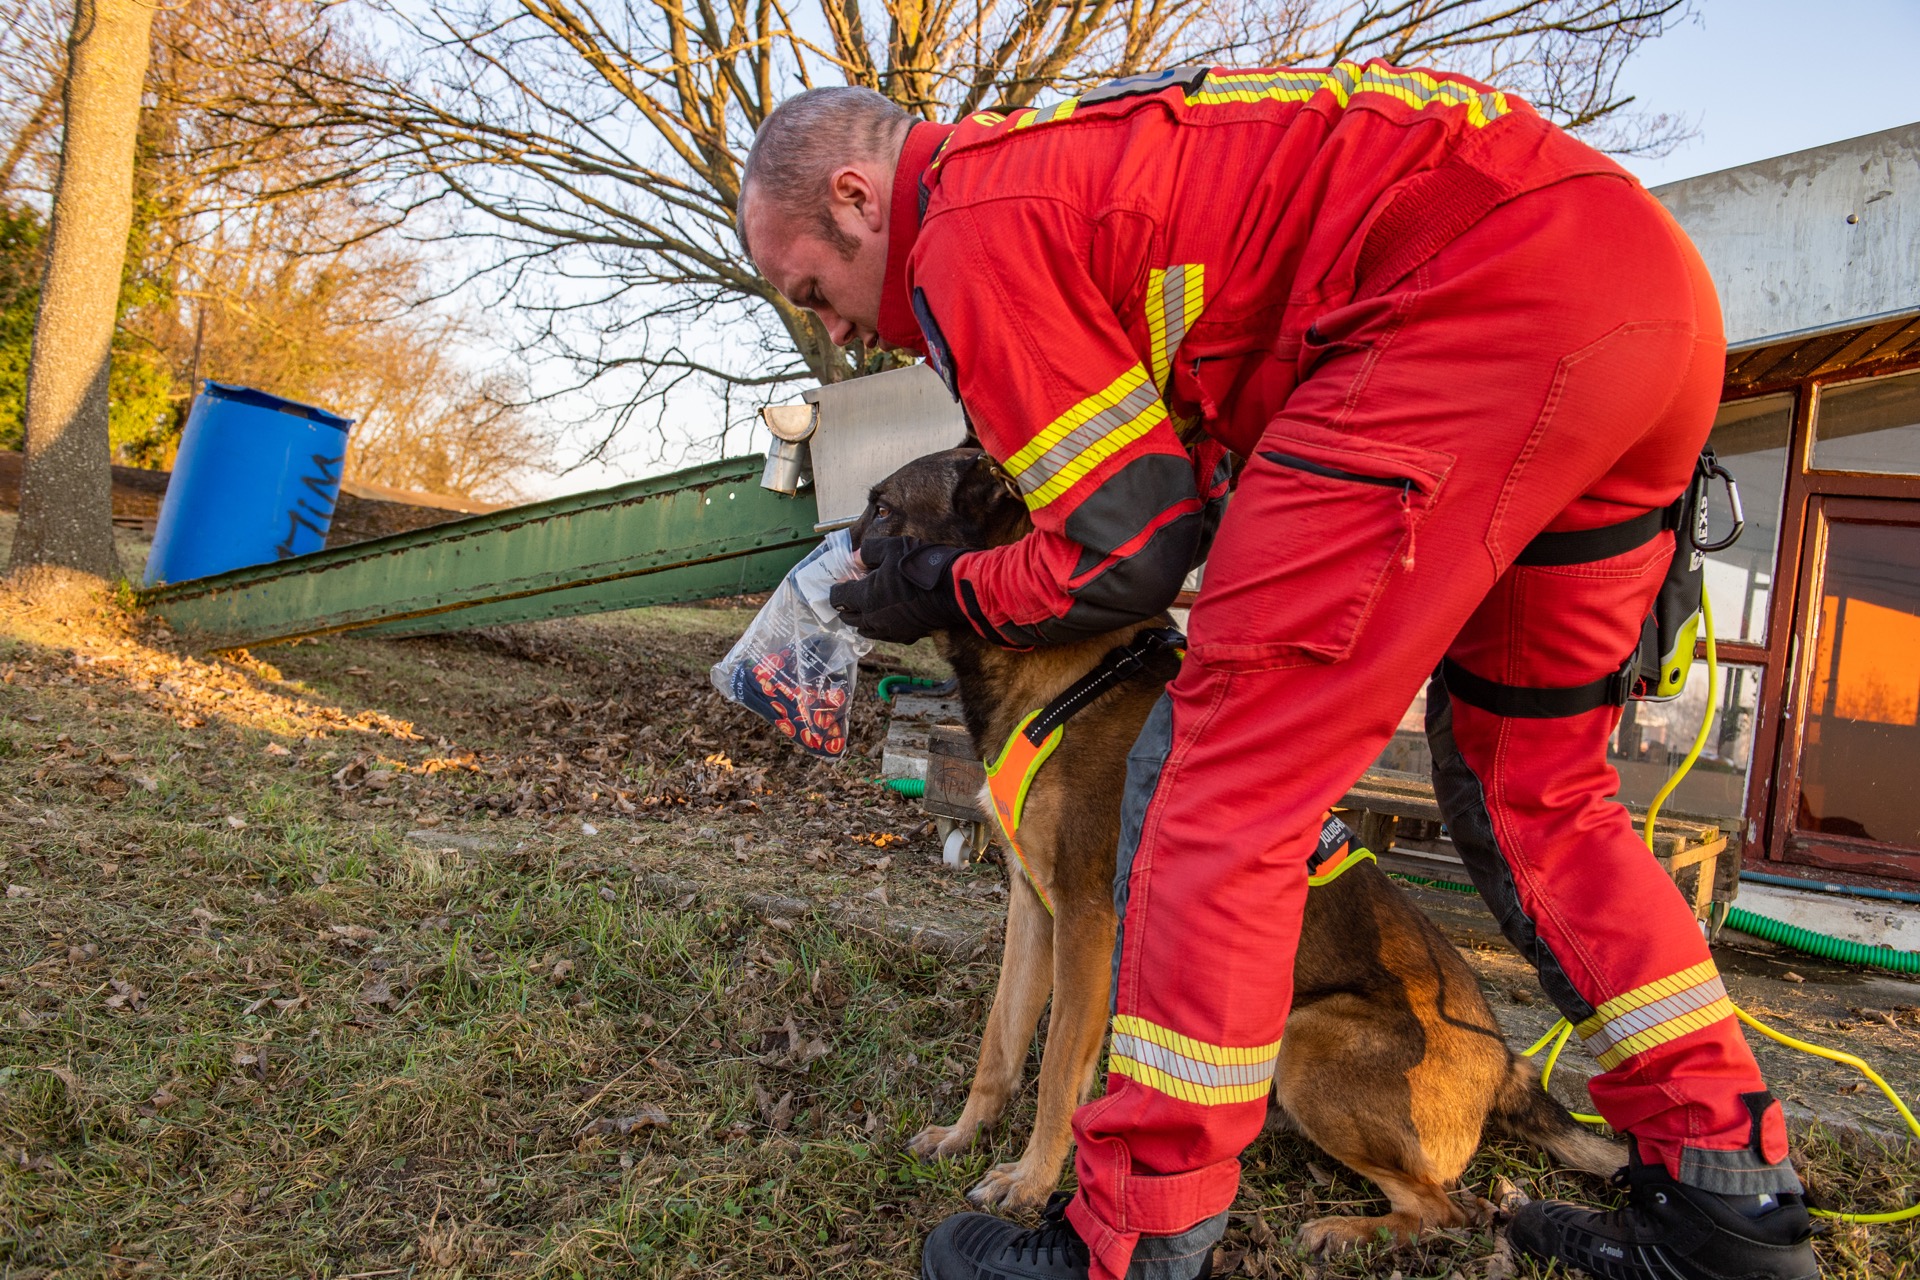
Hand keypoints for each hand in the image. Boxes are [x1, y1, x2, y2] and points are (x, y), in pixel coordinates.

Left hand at [829, 536, 967, 643]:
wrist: (952, 590)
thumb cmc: (920, 566)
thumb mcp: (891, 547)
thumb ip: (867, 552)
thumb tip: (855, 558)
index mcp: (865, 597)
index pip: (837, 598)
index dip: (837, 587)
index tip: (844, 579)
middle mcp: (873, 619)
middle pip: (848, 618)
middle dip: (847, 605)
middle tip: (854, 590)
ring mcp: (890, 630)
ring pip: (865, 629)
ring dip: (862, 617)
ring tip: (869, 604)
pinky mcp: (906, 637)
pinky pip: (884, 634)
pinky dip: (880, 625)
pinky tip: (888, 613)